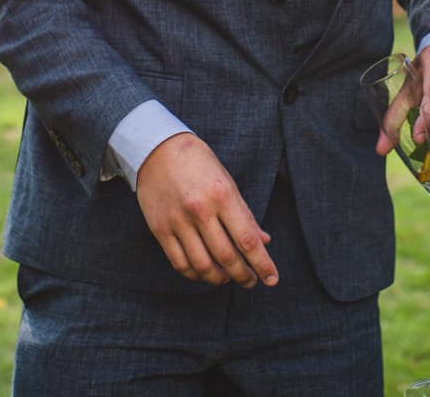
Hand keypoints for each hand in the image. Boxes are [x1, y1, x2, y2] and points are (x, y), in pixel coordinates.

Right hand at [134, 133, 277, 287]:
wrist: (156, 148)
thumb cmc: (198, 163)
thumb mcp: (227, 181)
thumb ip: (244, 214)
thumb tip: (263, 241)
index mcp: (222, 195)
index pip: (247, 239)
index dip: (262, 264)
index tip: (272, 279)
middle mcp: (200, 210)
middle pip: (226, 257)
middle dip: (243, 276)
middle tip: (251, 281)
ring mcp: (178, 221)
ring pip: (202, 265)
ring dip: (219, 279)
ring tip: (228, 279)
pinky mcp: (160, 229)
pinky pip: (180, 263)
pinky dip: (195, 274)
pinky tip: (204, 272)